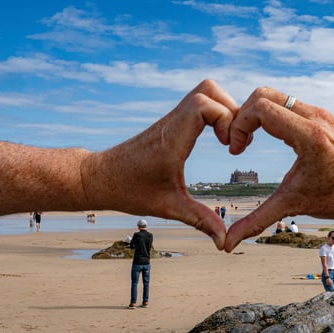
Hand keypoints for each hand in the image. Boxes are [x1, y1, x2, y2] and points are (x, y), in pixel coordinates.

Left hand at [82, 80, 243, 249]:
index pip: (203, 105)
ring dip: (224, 109)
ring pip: (205, 91)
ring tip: (228, 139)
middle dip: (231, 109)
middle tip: (233, 141)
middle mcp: (172, 123)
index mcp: (172, 139)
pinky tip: (216, 139)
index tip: (228, 146)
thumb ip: (200, 221)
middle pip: (209, 89)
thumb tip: (224, 243)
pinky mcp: (171, 122)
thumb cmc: (130, 191)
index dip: (225, 119)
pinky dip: (215, 113)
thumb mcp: (169, 208)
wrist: (100, 177)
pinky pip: (198, 103)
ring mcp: (171, 119)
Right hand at [224, 87, 333, 250]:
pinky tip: (266, 137)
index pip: (262, 109)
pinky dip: (269, 114)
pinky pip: (286, 103)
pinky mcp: (320, 114)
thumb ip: (257, 221)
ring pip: (274, 95)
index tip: (237, 150)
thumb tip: (227, 245)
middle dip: (243, 115)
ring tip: (249, 140)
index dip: (239, 125)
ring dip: (255, 114)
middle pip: (264, 94)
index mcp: (309, 136)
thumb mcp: (292, 206)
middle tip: (239, 143)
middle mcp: (315, 117)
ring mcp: (319, 113)